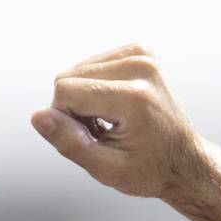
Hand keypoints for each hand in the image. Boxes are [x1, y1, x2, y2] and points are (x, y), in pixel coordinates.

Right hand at [31, 45, 208, 201]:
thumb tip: (38, 117)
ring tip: (110, 121)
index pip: (65, 91)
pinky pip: (92, 64)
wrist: (182, 161)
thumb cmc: (149, 169)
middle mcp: (140, 67)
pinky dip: (94, 87)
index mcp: (133, 96)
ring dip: (84, 98)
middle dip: (74, 108)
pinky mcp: (139, 51)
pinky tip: (114, 107)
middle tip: (102, 131)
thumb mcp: (104, 168)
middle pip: (68, 77)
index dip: (65, 120)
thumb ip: (67, 141)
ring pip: (76, 70)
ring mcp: (142, 55)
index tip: (90, 138)